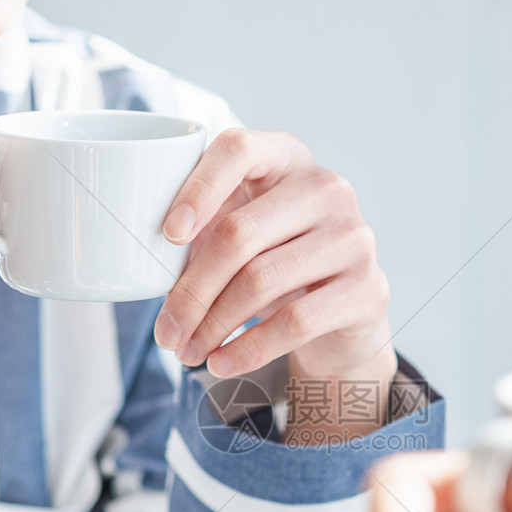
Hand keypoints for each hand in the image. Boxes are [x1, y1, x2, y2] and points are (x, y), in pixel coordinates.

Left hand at [154, 128, 394, 383]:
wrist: (342, 317)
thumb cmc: (277, 265)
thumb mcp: (240, 238)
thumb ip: (202, 231)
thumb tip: (142, 258)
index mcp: (287, 157)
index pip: (238, 149)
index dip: (197, 189)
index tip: (167, 235)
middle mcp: (327, 189)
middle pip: (239, 233)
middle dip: (191, 292)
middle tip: (165, 332)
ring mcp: (353, 237)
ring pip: (262, 281)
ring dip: (213, 326)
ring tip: (186, 353)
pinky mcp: (369, 288)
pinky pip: (295, 321)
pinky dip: (249, 348)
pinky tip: (222, 362)